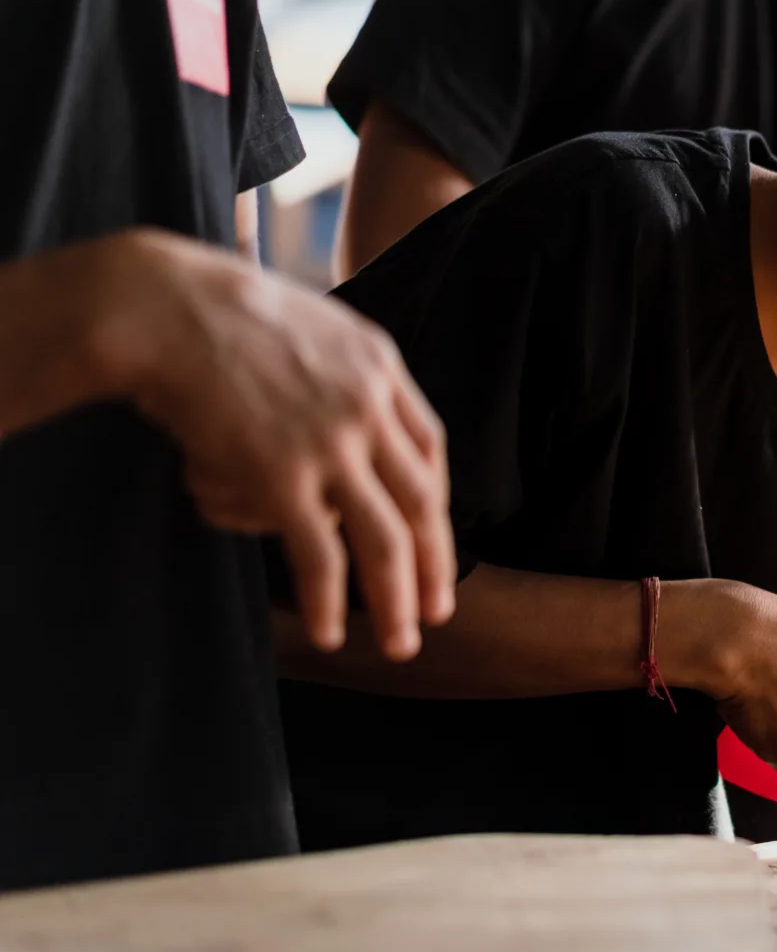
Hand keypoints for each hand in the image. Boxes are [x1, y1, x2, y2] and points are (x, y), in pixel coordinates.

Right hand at [87, 228, 455, 658]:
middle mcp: (368, 407)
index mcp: (379, 366)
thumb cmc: (215, 311)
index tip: (432, 536)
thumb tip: (346, 400)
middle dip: (434, 565)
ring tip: (399, 643)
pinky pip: (319, 553)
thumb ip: (337, 368)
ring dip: (396, 599)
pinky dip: (327, 599)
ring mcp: (330, 443)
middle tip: (438, 613)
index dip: (434, 500)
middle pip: (422, 501)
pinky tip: (330, 632)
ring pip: (385, 538)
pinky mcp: (282, 475)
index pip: (430, 447)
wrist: (162, 307)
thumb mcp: (308, 325)